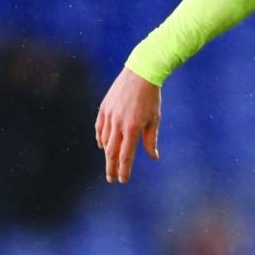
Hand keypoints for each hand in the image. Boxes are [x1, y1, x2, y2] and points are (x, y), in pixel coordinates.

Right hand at [95, 67, 160, 182]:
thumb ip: (151, 139)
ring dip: (107, 154)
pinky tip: (103, 145)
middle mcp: (118, 124)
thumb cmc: (151, 98)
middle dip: (111, 167)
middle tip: (111, 179)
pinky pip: (99, 128)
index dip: (124, 169)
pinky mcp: (103, 108)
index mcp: (132, 128)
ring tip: (110, 164)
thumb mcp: (154, 119)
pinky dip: (100, 138)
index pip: (126, 155)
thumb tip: (153, 156)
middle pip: (111, 152)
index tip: (122, 180)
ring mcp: (109, 116)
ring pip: (104, 140)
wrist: (140, 74)